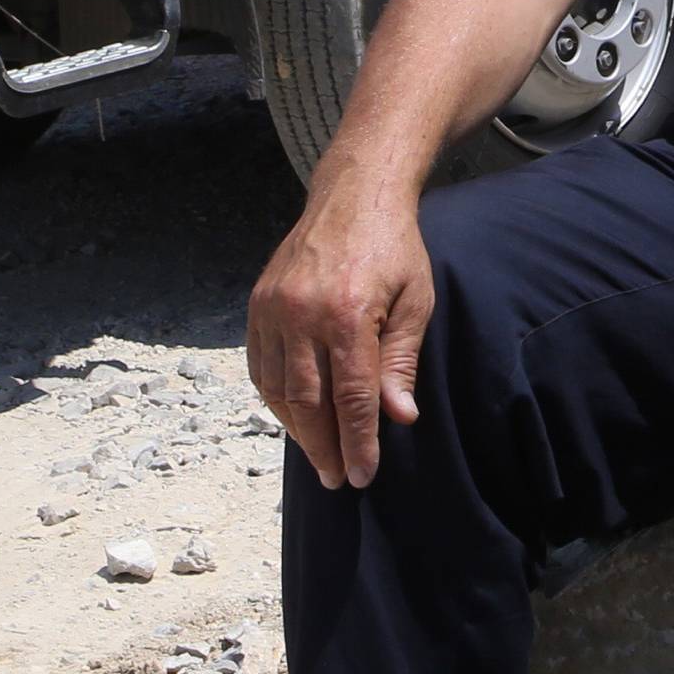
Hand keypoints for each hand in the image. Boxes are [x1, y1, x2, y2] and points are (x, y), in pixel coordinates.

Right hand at [247, 187, 434, 490]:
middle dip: (324, 447)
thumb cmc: (393, 249)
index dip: (358, 442)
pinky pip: (259, 364)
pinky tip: (293, 414)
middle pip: (309, 401)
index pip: (351, 397)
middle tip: (338, 478)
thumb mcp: (415, 300)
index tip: (363, 475)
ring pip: (278, 388)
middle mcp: (303, 313)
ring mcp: (274, 307)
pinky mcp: (258, 301)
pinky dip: (274, 397)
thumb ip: (401, 360)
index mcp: (348, 314)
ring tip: (318, 454)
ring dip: (297, 429)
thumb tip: (399, 417)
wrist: (352, 194)